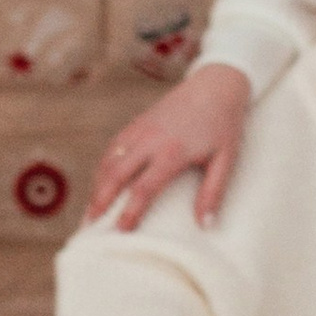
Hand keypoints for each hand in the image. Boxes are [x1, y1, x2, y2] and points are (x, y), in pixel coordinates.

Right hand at [85, 63, 251, 232]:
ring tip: (91, 210)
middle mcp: (150, 140)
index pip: (143, 188)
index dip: (130, 211)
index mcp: (172, 152)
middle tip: (89, 226)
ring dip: (97, 186)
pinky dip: (102, 168)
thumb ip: (214, 193)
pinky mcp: (136, 124)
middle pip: (115, 175)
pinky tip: (101, 183)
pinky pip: (112, 148)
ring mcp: (139, 130)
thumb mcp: (226, 159)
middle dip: (99, 202)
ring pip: (108, 161)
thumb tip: (206, 225)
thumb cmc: (223, 124)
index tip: (121, 230)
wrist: (216, 84)